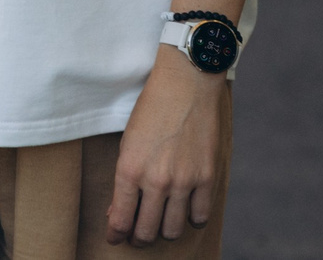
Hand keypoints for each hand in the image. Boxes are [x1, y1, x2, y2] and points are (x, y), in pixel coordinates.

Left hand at [107, 47, 222, 244]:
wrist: (186, 84)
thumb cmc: (151, 108)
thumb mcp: (128, 142)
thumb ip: (125, 178)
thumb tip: (119, 211)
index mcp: (129, 170)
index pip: (120, 220)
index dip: (116, 234)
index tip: (115, 238)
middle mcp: (156, 181)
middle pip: (146, 232)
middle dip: (138, 239)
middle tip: (137, 237)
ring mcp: (184, 182)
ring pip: (172, 229)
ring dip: (163, 231)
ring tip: (159, 226)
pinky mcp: (207, 178)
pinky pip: (199, 216)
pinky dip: (191, 220)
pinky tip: (185, 213)